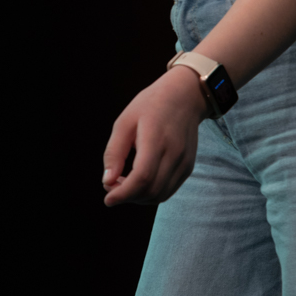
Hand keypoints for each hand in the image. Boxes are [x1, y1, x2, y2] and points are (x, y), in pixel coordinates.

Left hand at [102, 66, 208, 206]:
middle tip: (112, 187)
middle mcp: (174, 154)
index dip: (123, 193)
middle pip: (151, 191)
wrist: (185, 96)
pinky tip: (140, 182)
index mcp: (155, 139)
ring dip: (139, 198)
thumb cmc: (151, 105)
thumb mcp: (125, 122)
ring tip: (125, 184)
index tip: (108, 199)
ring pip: (161, 195)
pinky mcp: (188, 166)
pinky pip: (169, 190)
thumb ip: (114, 152)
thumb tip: (106, 181)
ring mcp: (184, 162)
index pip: (142, 177)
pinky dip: (152, 193)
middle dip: (128, 197)